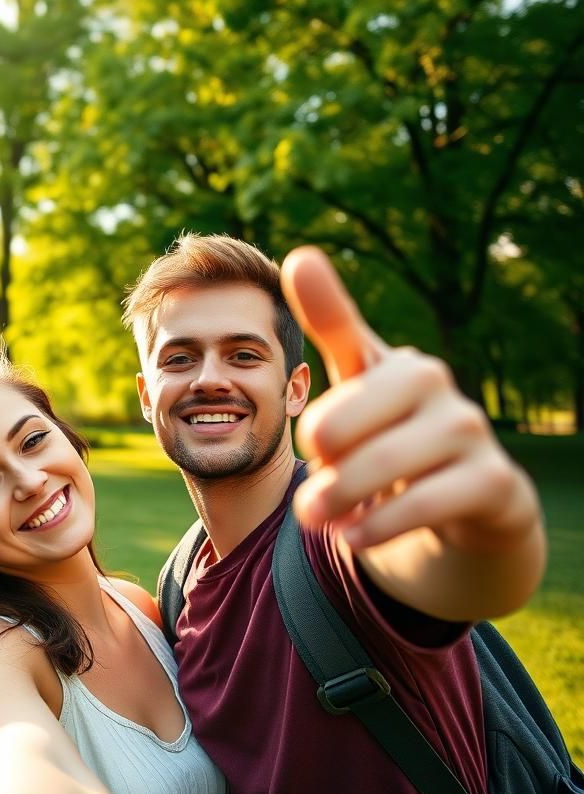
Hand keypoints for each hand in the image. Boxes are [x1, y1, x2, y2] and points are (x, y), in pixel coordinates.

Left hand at [280, 247, 538, 555]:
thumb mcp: (361, 388)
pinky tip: (355, 538)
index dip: (318, 327)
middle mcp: (435, 384)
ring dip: (339, 497)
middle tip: (305, 495)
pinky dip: (381, 525)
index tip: (298, 279)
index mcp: (397, 363)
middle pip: (348, 420)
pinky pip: (427, 502)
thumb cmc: (397, 434)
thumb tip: (302, 255)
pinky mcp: (494, 481)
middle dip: (317, 459)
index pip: (344, 340)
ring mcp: (470, 429)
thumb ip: (330, 333)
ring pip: (384, 463)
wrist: (467, 502)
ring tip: (315, 518)